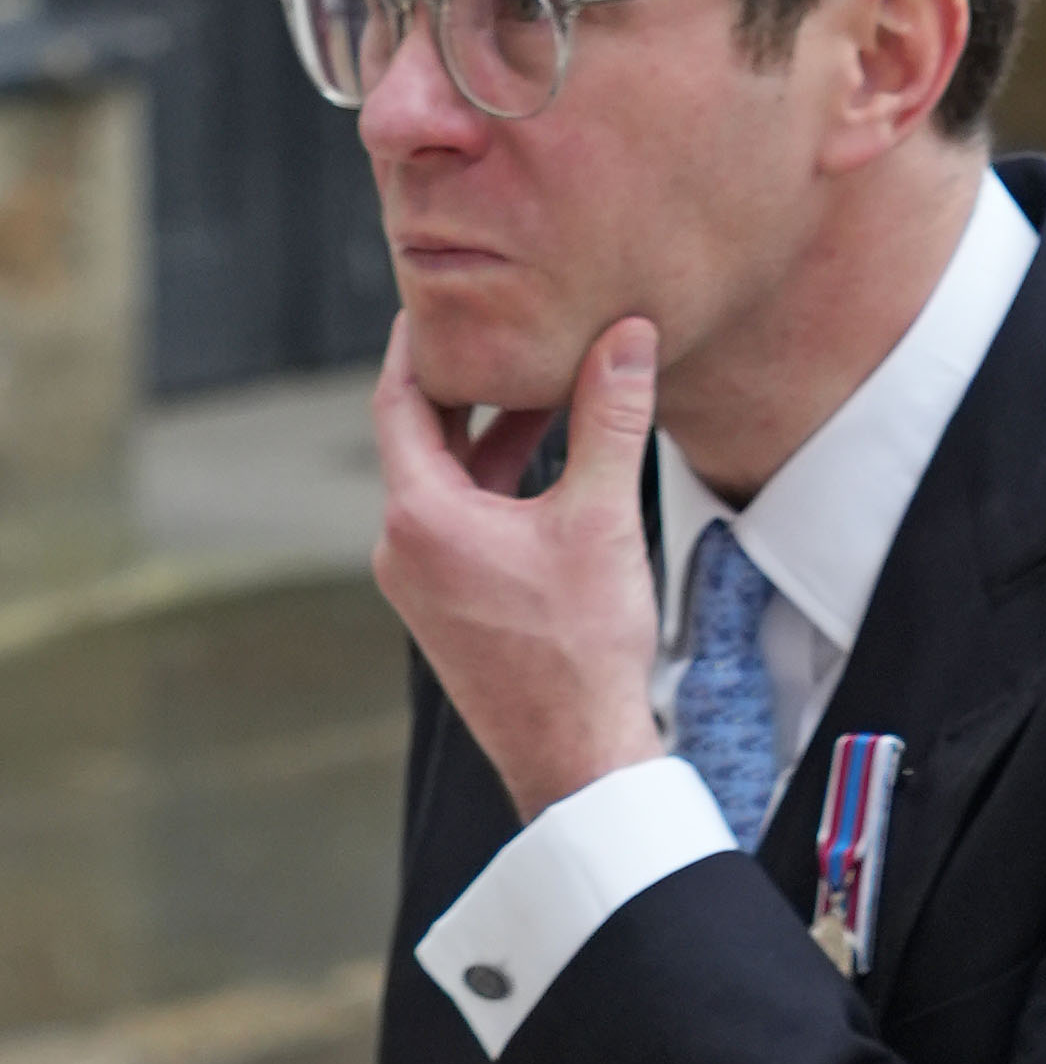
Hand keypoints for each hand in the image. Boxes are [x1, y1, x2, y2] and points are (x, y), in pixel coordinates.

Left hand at [368, 308, 669, 827]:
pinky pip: (457, 532)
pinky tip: (545, 484)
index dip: (421, 344)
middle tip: (504, 335)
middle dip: (469, 390)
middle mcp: (401, 549)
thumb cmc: (583, 654)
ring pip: (444, 488)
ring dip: (489, 445)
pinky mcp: (446, 615)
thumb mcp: (602, 520)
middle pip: (420, 440)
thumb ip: (610, 420)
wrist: (579, 761)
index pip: (399, 399)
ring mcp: (418, 587)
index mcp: (420, 516)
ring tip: (546, 403)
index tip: (443, 302)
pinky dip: (493, 496)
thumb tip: (627, 338)